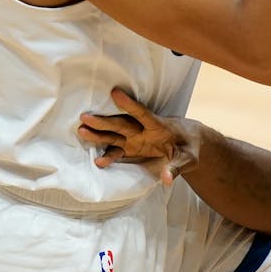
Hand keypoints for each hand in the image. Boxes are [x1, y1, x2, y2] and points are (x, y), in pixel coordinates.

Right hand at [77, 88, 197, 185]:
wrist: (190, 143)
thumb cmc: (190, 147)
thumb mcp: (189, 159)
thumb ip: (177, 168)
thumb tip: (167, 179)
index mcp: (159, 126)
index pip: (143, 114)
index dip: (129, 104)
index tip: (115, 92)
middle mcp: (144, 130)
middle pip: (122, 124)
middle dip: (104, 121)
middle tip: (84, 116)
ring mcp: (136, 138)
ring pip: (115, 134)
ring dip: (99, 134)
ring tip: (80, 130)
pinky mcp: (133, 147)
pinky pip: (117, 150)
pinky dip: (108, 155)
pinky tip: (96, 161)